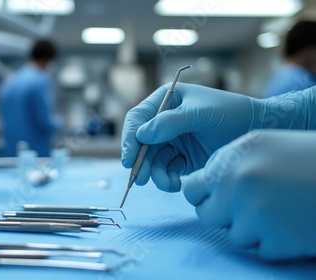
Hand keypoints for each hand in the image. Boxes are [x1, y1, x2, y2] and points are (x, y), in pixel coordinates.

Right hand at [121, 83, 313, 191]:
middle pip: (141, 142)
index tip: (129, 157)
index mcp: (166, 101)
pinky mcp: (182, 158)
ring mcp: (173, 140)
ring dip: (155, 174)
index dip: (130, 138)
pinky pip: (167, 170)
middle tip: (139, 179)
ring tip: (168, 185)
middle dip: (140, 161)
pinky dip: (168, 178)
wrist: (259, 129)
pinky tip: (177, 184)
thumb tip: (142, 135)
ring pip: (152, 159)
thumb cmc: (231, 113)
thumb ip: (170, 123)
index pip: (138, 118)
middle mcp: (164, 120)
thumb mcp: (201, 114)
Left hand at [182, 130, 315, 259]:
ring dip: (252, 228)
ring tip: (282, 209)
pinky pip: (260, 249)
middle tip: (253, 206)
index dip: (204, 195)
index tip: (217, 197)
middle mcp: (237, 183)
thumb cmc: (306, 158)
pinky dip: (275, 242)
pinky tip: (294, 223)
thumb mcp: (263, 146)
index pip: (191, 188)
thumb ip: (226, 165)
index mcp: (232, 157)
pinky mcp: (275, 239)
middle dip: (224, 214)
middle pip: (207, 214)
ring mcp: (255, 213)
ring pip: (233, 235)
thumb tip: (195, 187)